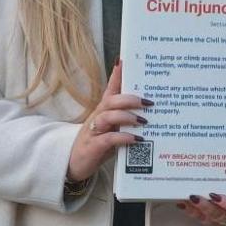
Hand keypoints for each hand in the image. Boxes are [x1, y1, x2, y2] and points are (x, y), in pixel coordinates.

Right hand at [67, 60, 149, 181]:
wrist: (74, 164)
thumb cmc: (99, 144)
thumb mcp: (113, 128)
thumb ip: (127, 119)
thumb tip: (151, 112)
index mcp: (104, 110)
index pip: (111, 89)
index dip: (117, 75)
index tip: (126, 60)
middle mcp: (98, 117)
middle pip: (111, 101)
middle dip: (130, 99)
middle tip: (149, 102)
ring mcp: (94, 131)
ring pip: (108, 116)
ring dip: (127, 117)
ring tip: (143, 121)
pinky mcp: (93, 146)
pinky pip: (108, 139)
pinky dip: (123, 137)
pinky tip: (136, 139)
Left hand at [177, 192, 225, 225]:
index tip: (215, 196)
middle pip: (218, 214)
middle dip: (205, 206)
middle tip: (194, 197)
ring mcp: (222, 220)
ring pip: (207, 218)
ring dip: (194, 209)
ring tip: (185, 199)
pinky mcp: (213, 221)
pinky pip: (200, 218)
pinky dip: (190, 211)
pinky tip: (182, 203)